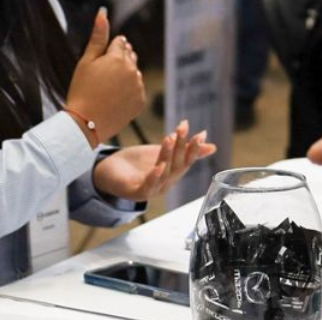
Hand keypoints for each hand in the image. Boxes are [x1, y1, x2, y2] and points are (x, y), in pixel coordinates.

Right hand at [65, 10, 145, 139]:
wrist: (85, 123)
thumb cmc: (81, 90)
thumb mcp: (86, 61)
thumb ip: (97, 37)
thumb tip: (103, 13)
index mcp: (118, 57)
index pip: (120, 42)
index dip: (109, 50)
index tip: (100, 62)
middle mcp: (132, 70)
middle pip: (129, 56)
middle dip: (119, 60)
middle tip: (103, 75)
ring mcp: (138, 87)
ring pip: (134, 72)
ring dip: (125, 74)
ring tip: (108, 87)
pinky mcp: (140, 101)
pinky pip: (137, 88)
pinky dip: (128, 90)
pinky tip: (114, 97)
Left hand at [93, 122, 216, 202]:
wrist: (108, 172)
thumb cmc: (138, 164)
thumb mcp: (163, 153)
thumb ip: (183, 150)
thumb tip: (212, 146)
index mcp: (172, 174)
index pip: (187, 160)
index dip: (194, 148)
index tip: (200, 133)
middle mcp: (165, 184)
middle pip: (176, 165)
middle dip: (181, 146)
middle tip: (183, 128)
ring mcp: (151, 189)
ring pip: (164, 173)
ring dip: (167, 155)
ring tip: (169, 137)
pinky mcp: (135, 192)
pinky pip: (147, 187)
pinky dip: (154, 177)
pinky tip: (159, 167)